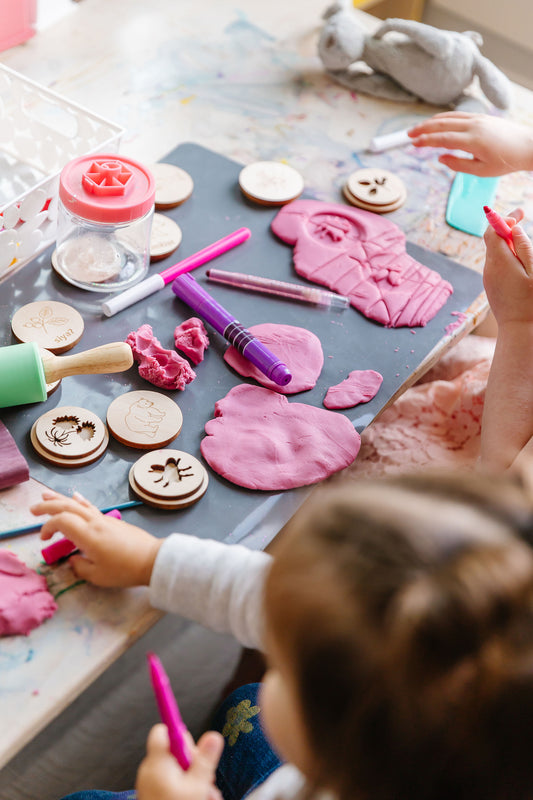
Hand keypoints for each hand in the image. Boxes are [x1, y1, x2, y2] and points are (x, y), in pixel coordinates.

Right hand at [31, 491, 161, 586]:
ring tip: (46, 495)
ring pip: (78, 504)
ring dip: (61, 499)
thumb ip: (80, 567)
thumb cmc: (125, 569)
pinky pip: (91, 507)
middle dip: (48, 506)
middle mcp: (94, 522)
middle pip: (67, 507)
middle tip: (33, 509)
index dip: (47, 527)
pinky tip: (75, 496)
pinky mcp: (112, 521)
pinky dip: (80, 501)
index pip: (61, 521)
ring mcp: (104, 519)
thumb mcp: (97, 576)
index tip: (44, 540)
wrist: (152, 559)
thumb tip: (72, 559)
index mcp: (88, 535)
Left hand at [136, 724, 223, 799]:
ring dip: (193, 779)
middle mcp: (150, 769)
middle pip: (174, 750)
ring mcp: (149, 783)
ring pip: (175, 769)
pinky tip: (197, 799)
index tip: (190, 741)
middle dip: (193, 761)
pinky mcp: (152, 794)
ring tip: (205, 795)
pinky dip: (184, 788)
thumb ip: (205, 759)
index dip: (178, 732)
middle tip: (205, 777)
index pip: (162, 730)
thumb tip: (213, 735)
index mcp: (158, 762)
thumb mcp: (198, 786)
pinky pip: (170, 783)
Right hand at [408, 112, 532, 175]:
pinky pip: (457, 115)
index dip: (425, 141)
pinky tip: (435, 123)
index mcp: (473, 141)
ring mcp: (478, 118)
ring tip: (418, 129)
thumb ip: (458, 165)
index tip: (413, 144)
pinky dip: (443, 118)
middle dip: (423, 129)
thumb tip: (440, 158)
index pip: (442, 139)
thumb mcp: (481, 171)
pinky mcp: (481, 117)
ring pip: (448, 117)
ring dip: (431, 122)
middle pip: (442, 124)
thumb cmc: (506, 161)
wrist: (527, 146)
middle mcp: (474, 126)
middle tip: (408, 135)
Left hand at [483, 209, 532, 325]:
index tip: (520, 213)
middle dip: (506, 228)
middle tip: (522, 217)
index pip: (492, 231)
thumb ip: (524, 248)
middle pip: (492, 240)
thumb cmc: (532, 302)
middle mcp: (489, 268)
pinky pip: (496, 264)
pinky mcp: (491, 286)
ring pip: (495, 252)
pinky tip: (520, 264)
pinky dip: (506, 257)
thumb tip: (513, 229)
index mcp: (499, 262)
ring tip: (524, 245)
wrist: (520, 330)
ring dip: (507, 243)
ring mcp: (488, 278)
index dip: (503, 218)